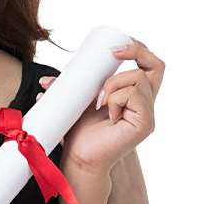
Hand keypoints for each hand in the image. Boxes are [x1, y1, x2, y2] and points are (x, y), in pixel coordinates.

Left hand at [36, 37, 164, 174]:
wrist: (78, 157)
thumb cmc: (79, 133)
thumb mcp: (77, 102)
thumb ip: (68, 88)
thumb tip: (46, 81)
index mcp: (134, 96)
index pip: (150, 65)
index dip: (138, 49)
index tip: (115, 46)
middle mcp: (146, 103)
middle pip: (156, 66)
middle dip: (135, 52)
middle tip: (112, 53)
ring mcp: (147, 114)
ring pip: (137, 78)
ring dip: (113, 83)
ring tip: (99, 101)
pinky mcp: (145, 123)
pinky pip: (133, 95)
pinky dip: (115, 98)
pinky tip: (107, 112)